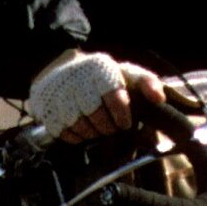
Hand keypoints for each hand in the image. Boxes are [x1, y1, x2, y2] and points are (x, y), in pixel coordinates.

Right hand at [27, 50, 175, 144]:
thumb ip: (147, 83)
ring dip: (92, 132)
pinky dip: (76, 136)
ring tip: (98, 127)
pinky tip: (83, 129)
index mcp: (101, 69)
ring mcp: (59, 94)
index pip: (114, 96)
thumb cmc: (104, 78)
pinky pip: (64, 131)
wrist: (65, 71)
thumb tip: (159, 98)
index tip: (125, 123)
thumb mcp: (127, 74)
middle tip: (112, 127)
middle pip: (96, 115)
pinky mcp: (47, 107)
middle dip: (107, 126)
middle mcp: (77, 78)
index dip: (121, 115)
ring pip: (80, 125)